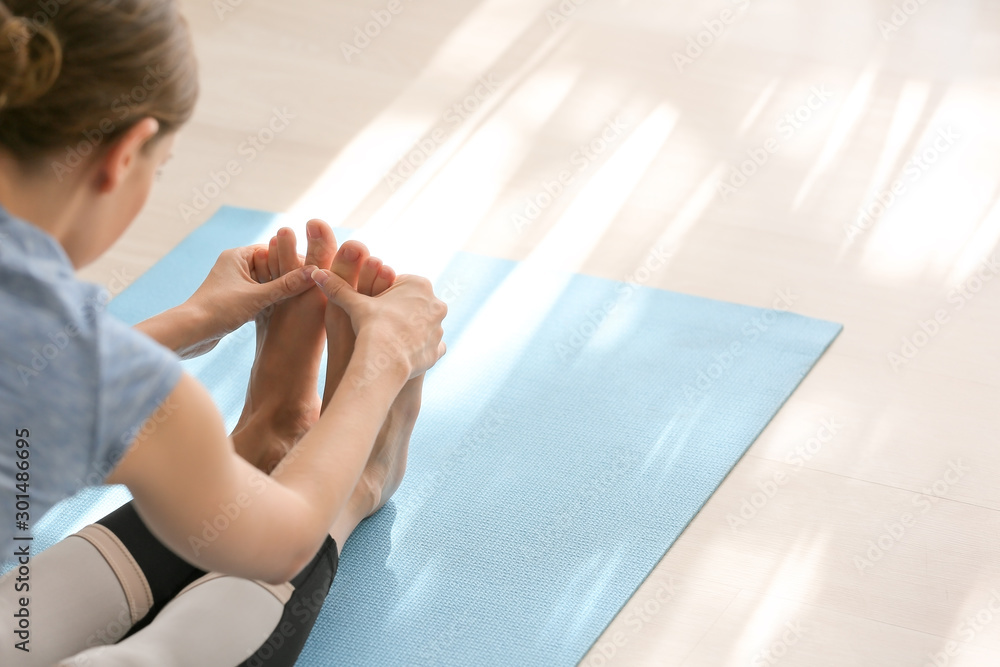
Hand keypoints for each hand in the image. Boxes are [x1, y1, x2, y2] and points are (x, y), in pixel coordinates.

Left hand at [182, 245, 317, 356]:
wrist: (191, 333)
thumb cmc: (219, 310)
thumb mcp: (258, 296)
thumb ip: (287, 285)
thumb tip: (314, 272)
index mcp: (237, 255)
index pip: (274, 250)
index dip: (293, 260)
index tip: (313, 271)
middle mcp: (235, 265)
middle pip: (271, 265)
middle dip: (289, 275)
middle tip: (312, 285)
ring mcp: (234, 283)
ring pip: (266, 282)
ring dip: (281, 290)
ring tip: (302, 299)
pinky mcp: (234, 299)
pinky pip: (259, 295)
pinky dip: (271, 301)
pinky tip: (285, 310)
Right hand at [310, 270, 447, 378]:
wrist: (385, 362)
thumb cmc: (370, 327)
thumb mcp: (353, 304)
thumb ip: (337, 287)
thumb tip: (317, 273)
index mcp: (419, 284)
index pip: (398, 285)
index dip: (381, 295)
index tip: (369, 307)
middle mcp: (436, 303)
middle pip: (411, 305)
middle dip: (396, 312)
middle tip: (376, 324)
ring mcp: (439, 327)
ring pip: (421, 325)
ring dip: (407, 330)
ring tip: (386, 340)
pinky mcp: (439, 349)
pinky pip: (428, 346)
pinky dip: (417, 349)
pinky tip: (400, 353)